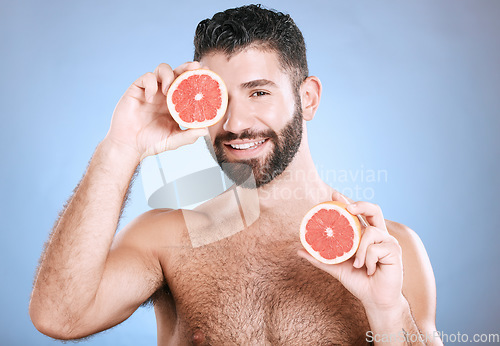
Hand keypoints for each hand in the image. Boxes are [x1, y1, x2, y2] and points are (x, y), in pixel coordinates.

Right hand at [104, 62, 208, 160]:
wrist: (129, 145)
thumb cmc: (151, 142)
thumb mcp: (174, 140)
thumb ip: (189, 136)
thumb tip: (206, 130)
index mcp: (175, 102)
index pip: (188, 85)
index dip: (197, 78)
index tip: (208, 74)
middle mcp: (164, 93)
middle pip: (178, 72)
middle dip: (187, 67)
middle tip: (196, 67)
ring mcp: (152, 90)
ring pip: (162, 69)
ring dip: (168, 74)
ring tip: (168, 89)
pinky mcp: (137, 89)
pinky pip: (146, 78)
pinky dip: (150, 84)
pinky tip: (151, 98)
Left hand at [298, 191, 403, 311]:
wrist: (374, 299)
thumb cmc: (358, 281)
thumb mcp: (336, 267)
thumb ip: (320, 258)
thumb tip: (299, 250)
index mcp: (365, 236)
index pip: (358, 214)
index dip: (348, 202)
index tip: (334, 194)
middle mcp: (378, 235)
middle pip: (374, 209)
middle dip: (361, 204)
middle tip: (348, 208)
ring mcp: (388, 241)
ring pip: (370, 231)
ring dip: (360, 249)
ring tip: (357, 264)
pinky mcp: (395, 250)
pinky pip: (375, 248)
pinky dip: (367, 260)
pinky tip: (370, 270)